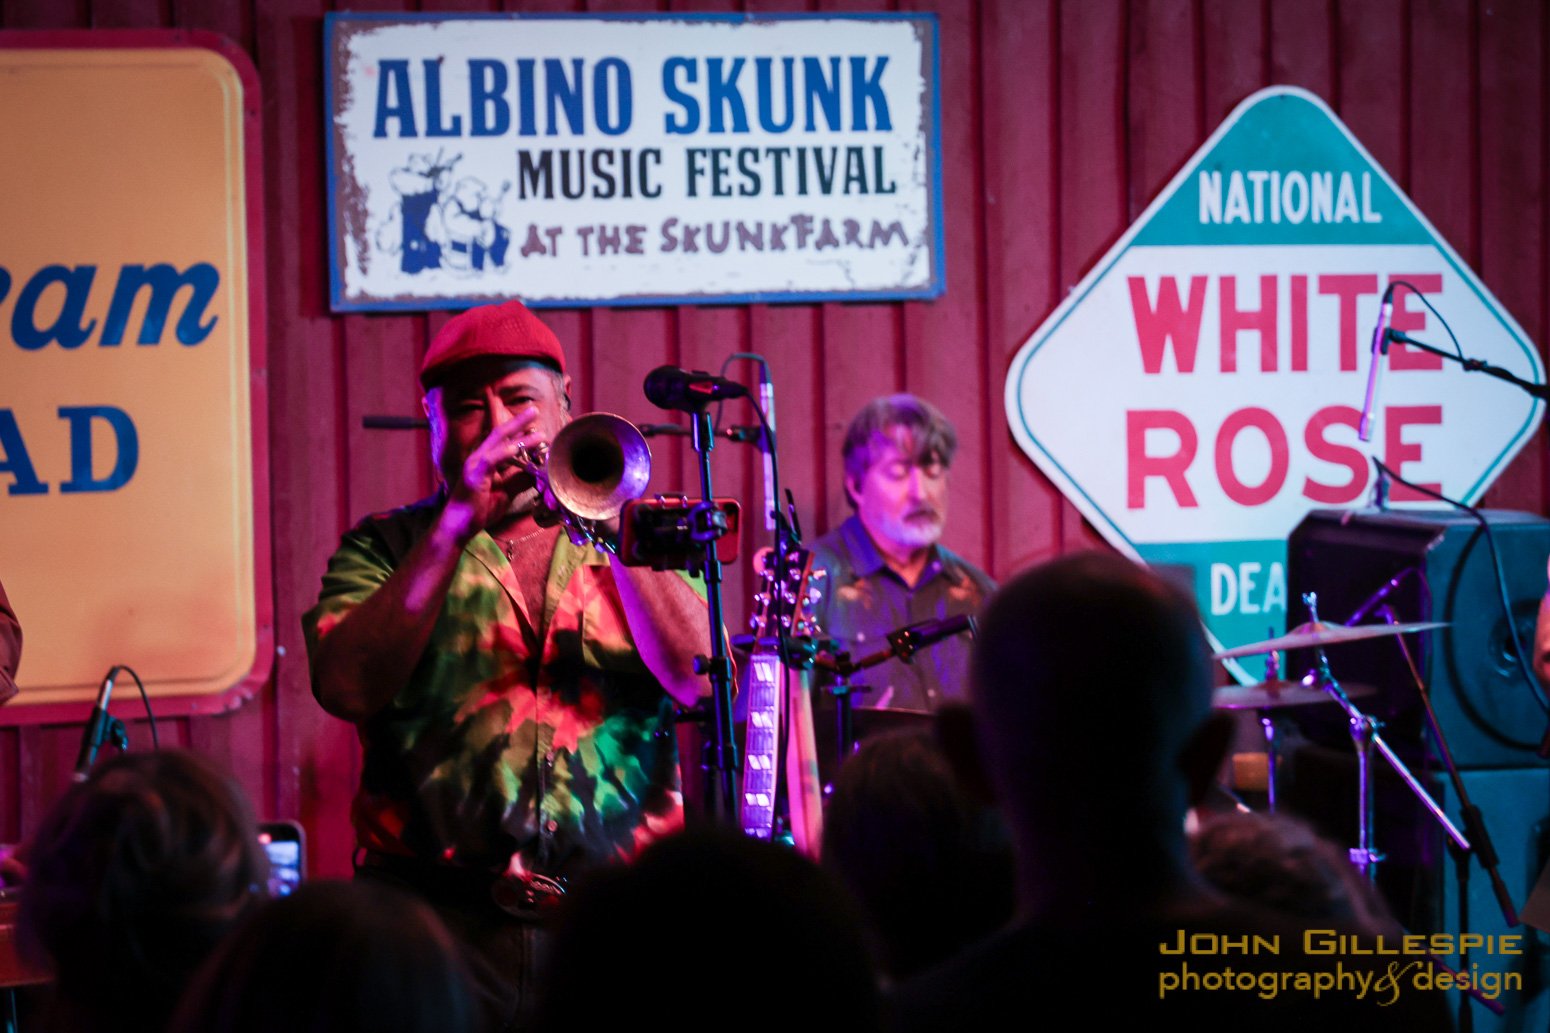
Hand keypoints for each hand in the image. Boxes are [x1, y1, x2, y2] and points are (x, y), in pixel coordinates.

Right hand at [443, 405, 547, 540]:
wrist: (459, 526)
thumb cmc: (479, 509)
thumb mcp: (505, 493)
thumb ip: (519, 481)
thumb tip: (536, 473)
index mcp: (485, 461)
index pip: (502, 439)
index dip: (517, 429)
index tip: (534, 422)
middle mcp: (479, 458)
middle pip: (500, 434)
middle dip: (518, 422)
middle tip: (534, 410)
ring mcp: (475, 465)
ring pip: (498, 444)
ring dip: (520, 437)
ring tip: (538, 433)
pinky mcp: (474, 475)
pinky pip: (491, 460)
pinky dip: (505, 452)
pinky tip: (518, 447)